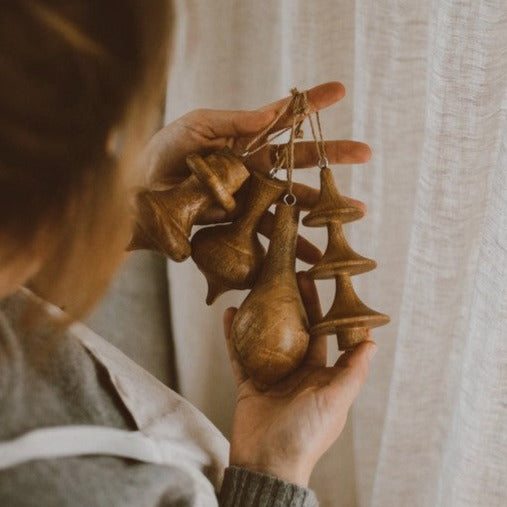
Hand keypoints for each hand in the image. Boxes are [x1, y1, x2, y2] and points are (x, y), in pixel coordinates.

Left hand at [141, 82, 370, 263]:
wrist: (139, 199)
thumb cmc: (161, 156)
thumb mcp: (195, 129)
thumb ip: (233, 121)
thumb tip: (272, 111)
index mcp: (243, 140)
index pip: (283, 120)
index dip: (310, 105)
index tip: (339, 91)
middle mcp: (252, 168)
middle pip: (299, 161)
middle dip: (333, 156)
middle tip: (366, 153)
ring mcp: (249, 198)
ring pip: (293, 201)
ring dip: (322, 207)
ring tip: (350, 213)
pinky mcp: (240, 225)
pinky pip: (272, 234)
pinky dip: (293, 245)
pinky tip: (313, 255)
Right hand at [222, 272, 376, 486]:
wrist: (268, 465)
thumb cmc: (307, 434)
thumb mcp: (336, 400)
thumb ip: (353, 371)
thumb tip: (372, 341)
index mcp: (321, 376)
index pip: (325, 336)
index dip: (324, 311)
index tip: (322, 285)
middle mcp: (298, 374)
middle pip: (296, 331)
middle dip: (295, 304)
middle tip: (292, 276)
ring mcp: (272, 377)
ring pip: (266, 338)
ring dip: (264, 314)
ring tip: (261, 288)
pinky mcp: (248, 384)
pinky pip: (239, 355)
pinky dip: (234, 336)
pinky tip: (230, 314)